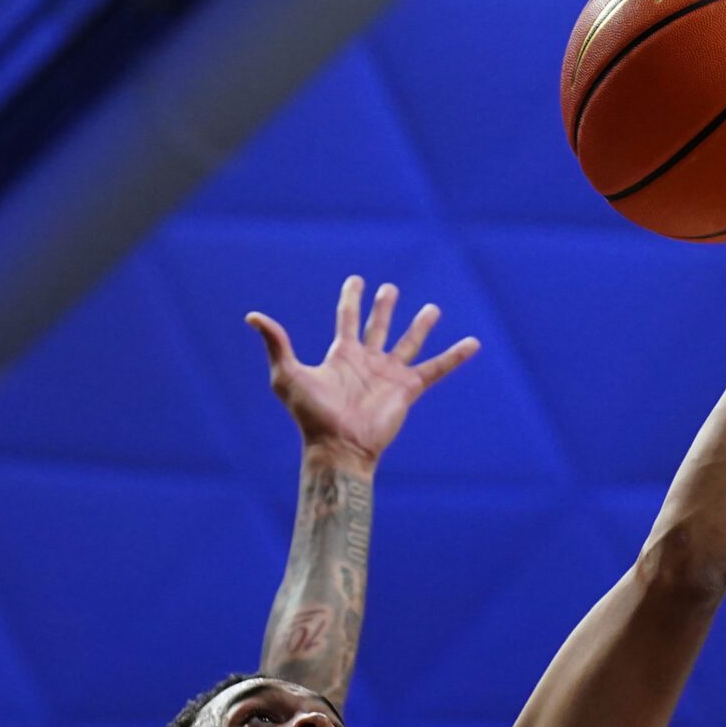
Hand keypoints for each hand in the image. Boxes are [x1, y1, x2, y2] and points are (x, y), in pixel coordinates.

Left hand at [246, 276, 479, 470]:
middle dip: (384, 307)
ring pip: (409, 343)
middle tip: (389, 288)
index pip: (348, 318)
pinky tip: (472, 343)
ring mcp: (389, 375)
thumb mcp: (288, 376)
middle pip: (378, 326)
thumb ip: (277, 344)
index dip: (352, 298)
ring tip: (432, 308)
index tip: (357, 280)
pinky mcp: (408, 390)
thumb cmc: (311, 416)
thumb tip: (252, 316)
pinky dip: (455, 357)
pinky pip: (436, 369)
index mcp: (342, 355)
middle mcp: (367, 362)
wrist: (339, 446)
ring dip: (420, 326)